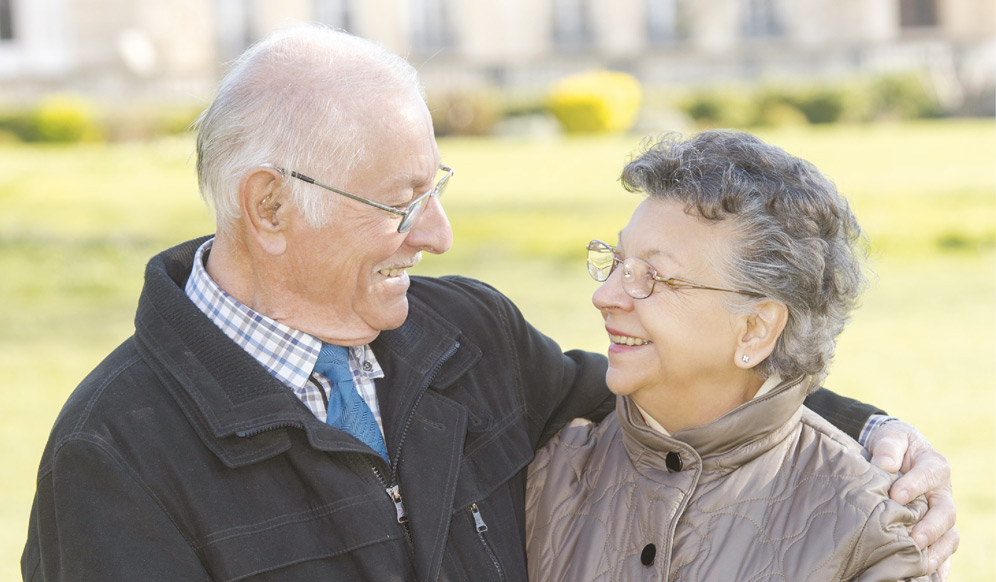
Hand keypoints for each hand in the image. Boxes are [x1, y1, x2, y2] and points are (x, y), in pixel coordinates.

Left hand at [866, 419, 958, 578]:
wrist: (897, 454)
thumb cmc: (893, 445)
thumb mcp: (890, 437)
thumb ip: (888, 447)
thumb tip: (884, 465)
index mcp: (934, 466)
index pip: (930, 475)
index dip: (915, 485)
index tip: (896, 495)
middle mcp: (943, 492)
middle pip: (946, 512)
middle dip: (931, 528)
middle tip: (913, 539)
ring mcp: (941, 513)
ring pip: (949, 535)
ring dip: (936, 551)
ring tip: (919, 563)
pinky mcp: (936, 529)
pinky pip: (944, 550)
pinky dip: (940, 564)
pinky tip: (929, 577)